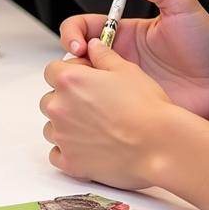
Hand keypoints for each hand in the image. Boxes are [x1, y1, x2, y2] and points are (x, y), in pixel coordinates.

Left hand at [41, 36, 179, 188]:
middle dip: (67, 99)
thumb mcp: (127, 69)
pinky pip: (57, 154)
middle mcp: (59, 108)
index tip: (85, 77)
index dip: (69, 71)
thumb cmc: (145, 107)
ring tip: (96, 126)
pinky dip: (69, 150)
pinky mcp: (70, 163)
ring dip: (67, 124)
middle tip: (94, 103)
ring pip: (52, 127)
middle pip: (50, 99)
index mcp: (70, 80)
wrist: (158, 144)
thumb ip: (103, 55)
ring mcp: (62, 137)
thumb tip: (93, 46)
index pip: (52, 70)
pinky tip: (90, 145)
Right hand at [56, 0, 208, 123]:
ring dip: (78, 87)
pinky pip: (104, 112)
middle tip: (81, 70)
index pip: (83, 29)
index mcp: (125, 34)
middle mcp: (120, 60)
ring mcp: (125, 87)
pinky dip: (94, 110)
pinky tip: (102, 108)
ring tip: (91, 90)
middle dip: (69, 63)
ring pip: (85, 87)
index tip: (80, 46)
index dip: (73, 34)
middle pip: (76, 59)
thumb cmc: (207, 42)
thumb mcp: (180, 3)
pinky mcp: (132, 110)